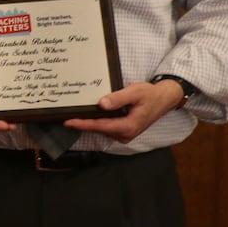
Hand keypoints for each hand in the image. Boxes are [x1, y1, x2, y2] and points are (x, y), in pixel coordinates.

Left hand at [63, 80, 184, 143]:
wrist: (164, 98)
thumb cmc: (150, 94)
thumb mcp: (134, 92)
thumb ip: (118, 98)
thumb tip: (102, 104)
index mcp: (128, 126)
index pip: (100, 126)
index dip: (83, 124)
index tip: (68, 121)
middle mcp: (126, 133)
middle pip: (99, 129)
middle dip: (82, 123)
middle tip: (63, 117)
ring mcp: (125, 133)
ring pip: (102, 129)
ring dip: (88, 123)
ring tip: (72, 115)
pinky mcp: (124, 130)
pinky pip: (106, 127)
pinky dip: (97, 122)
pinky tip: (87, 115)